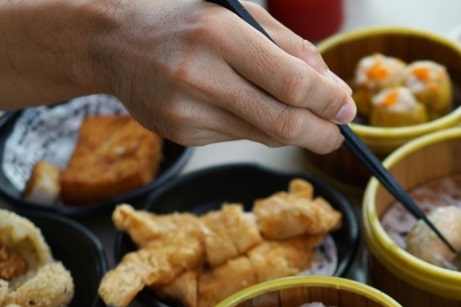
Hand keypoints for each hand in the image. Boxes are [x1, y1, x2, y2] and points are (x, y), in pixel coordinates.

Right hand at [92, 0, 356, 152]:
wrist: (114, 40)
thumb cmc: (187, 19)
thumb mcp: (240, 14)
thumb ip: (292, 48)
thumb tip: (335, 93)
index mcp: (219, 33)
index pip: (291, 83)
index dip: (327, 102)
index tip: (346, 109)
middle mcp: (199, 73)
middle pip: (282, 122)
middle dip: (320, 133)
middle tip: (336, 134)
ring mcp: (186, 109)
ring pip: (263, 135)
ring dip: (290, 130)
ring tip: (297, 115)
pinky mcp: (180, 133)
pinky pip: (238, 138)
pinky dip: (254, 127)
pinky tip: (240, 105)